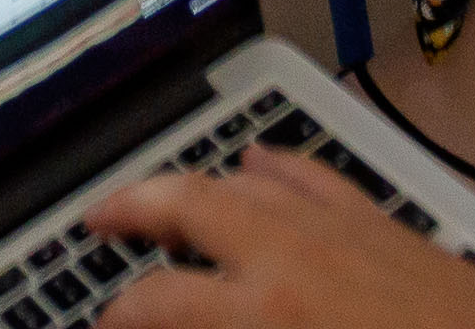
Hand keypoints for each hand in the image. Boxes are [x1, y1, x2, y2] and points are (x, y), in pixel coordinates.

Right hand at [89, 161, 474, 328]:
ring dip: (194, 182)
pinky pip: (308, 174)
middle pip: (185, 203)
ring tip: (161, 192)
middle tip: (97, 216)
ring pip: (242, 178)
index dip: (118, 312)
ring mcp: (336, 226)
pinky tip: (256, 161)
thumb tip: (189, 321)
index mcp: (267, 311)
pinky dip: (271, 166)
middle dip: (131, 205)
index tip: (104, 320)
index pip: (157, 301)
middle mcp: (292, 255)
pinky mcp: (377, 219)